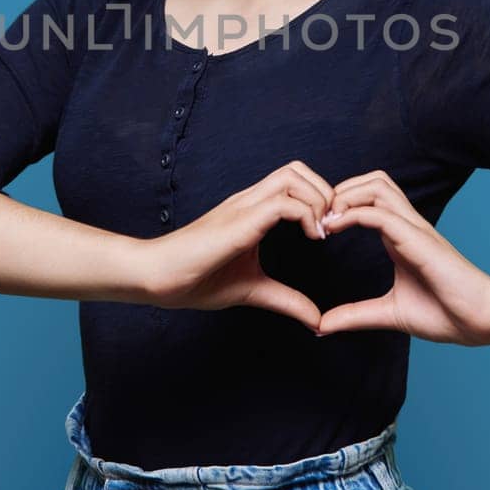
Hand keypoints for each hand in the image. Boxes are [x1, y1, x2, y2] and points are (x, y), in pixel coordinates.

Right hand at [139, 161, 334, 331]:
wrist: (157, 278)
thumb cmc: (196, 279)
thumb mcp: (254, 290)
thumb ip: (287, 300)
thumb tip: (317, 321)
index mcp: (252, 210)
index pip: (294, 181)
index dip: (320, 198)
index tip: (329, 233)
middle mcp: (249, 201)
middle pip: (297, 169)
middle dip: (325, 191)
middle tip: (331, 227)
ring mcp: (243, 208)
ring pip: (292, 176)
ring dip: (318, 200)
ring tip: (321, 232)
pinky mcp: (239, 223)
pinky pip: (282, 203)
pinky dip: (306, 215)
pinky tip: (311, 238)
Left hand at [315, 169, 489, 344]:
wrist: (481, 321)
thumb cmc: (445, 314)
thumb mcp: (388, 313)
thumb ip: (355, 315)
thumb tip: (320, 326)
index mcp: (400, 237)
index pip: (371, 198)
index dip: (341, 203)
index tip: (318, 228)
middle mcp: (407, 226)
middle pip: (373, 181)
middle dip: (341, 190)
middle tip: (318, 218)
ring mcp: (414, 229)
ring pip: (377, 186)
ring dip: (346, 196)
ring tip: (326, 220)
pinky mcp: (418, 240)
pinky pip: (382, 213)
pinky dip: (354, 213)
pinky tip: (334, 227)